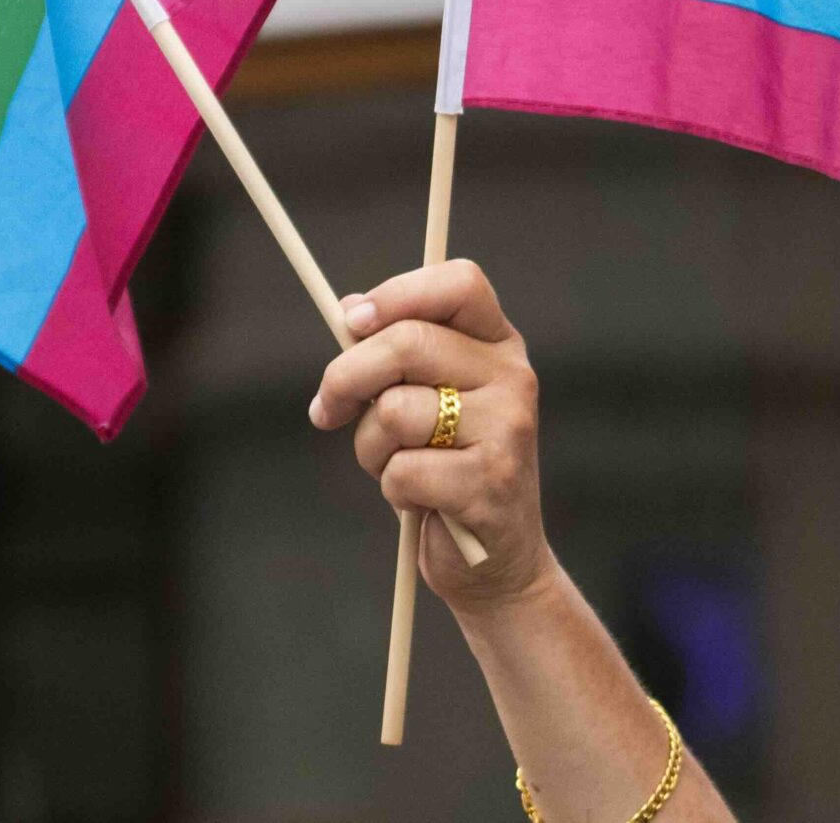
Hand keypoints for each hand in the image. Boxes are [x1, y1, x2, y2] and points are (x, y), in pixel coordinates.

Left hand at [308, 258, 552, 611]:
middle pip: (408, 342)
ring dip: (372, 447)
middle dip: (346, 377)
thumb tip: (349, 311)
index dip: (398, 293)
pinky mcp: (489, 483)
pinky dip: (393, 489)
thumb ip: (397, 352)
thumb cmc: (449, 467)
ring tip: (397, 465)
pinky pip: (402, 470)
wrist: (496, 558)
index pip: (460, 282)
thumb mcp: (430, 398)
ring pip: (395, 411)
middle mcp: (513, 377)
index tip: (350, 321)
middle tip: (326, 409)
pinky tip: (421, 501)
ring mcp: (508, 429)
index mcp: (499, 344)